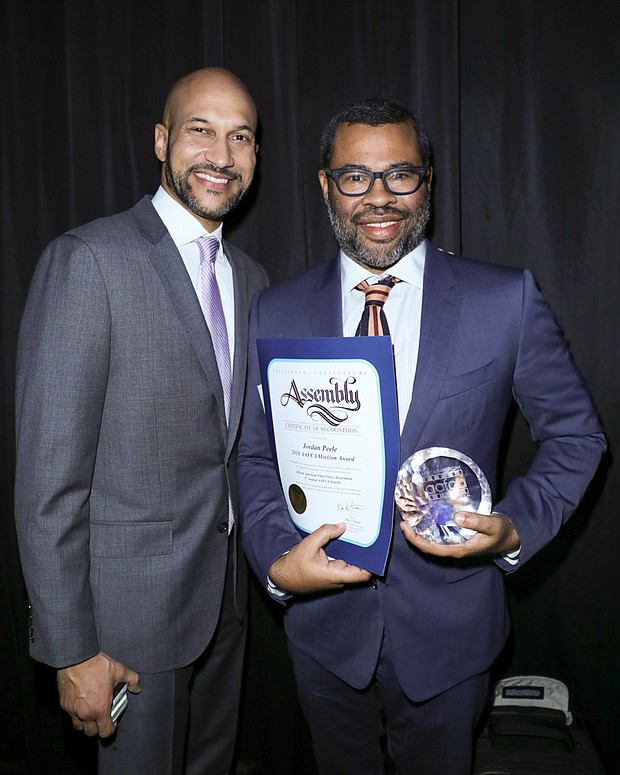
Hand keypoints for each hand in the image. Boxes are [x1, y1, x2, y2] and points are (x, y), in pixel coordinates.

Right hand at [57, 651, 139, 736]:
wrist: (76, 657)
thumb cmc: (96, 665)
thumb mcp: (119, 670)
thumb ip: (132, 680)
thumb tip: (136, 687)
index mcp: (100, 709)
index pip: (105, 731)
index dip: (110, 728)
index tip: (112, 722)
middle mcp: (85, 713)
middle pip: (90, 732)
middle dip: (97, 727)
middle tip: (102, 715)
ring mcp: (72, 710)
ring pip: (78, 726)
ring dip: (85, 722)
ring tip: (91, 710)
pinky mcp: (63, 704)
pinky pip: (70, 714)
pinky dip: (75, 712)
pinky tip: (81, 701)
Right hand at [269, 522, 372, 593]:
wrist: (281, 577)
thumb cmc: (293, 565)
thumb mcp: (308, 545)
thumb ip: (325, 533)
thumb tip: (342, 526)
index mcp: (335, 575)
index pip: (362, 574)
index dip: (372, 563)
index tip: (377, 549)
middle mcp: (338, 579)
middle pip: (357, 566)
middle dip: (362, 552)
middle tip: (367, 535)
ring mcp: (334, 577)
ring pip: (348, 564)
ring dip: (352, 552)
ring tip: (356, 534)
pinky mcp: (329, 574)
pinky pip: (341, 563)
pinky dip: (343, 553)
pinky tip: (343, 541)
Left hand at [400, 511, 519, 558]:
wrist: (510, 536)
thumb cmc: (501, 531)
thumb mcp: (491, 524)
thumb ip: (476, 521)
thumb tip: (456, 516)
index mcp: (460, 549)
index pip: (432, 548)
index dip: (417, 540)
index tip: (406, 529)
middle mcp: (455, 549)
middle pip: (429, 546)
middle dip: (414, 536)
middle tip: (403, 521)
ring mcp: (456, 545)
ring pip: (433, 542)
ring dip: (420, 533)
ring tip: (410, 520)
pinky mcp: (458, 539)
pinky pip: (439, 537)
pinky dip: (430, 529)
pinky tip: (425, 520)